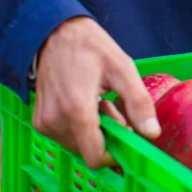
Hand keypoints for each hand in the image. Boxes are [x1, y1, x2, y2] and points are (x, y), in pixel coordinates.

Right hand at [32, 17, 159, 168]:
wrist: (54, 34)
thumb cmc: (91, 48)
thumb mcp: (123, 69)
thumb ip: (139, 103)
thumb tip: (152, 134)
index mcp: (76, 110)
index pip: (95, 157)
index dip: (115, 153)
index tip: (126, 133)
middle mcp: (55, 121)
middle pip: (89, 151)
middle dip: (106, 135)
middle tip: (110, 105)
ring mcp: (44, 123)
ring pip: (79, 146)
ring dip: (94, 131)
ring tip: (97, 101)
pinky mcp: (39, 122)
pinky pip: (66, 138)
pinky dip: (79, 127)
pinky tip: (83, 103)